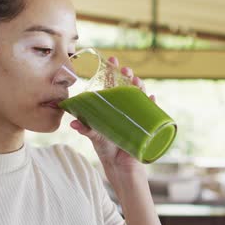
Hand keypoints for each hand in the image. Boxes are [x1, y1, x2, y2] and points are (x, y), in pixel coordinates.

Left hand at [69, 56, 156, 175]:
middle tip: (124, 70)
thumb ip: (85, 128)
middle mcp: (125, 108)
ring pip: (140, 96)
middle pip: (128, 87)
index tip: (111, 59)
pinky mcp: (144, 126)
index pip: (112, 83)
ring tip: (136, 81)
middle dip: (127, 76)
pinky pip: (151, 112)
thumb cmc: (106, 148)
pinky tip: (151, 98)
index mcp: (112, 106)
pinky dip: (152, 104)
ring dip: (139, 87)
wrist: (118, 165)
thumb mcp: (94, 136)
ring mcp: (136, 115)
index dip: (113, 71)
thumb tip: (72, 123)